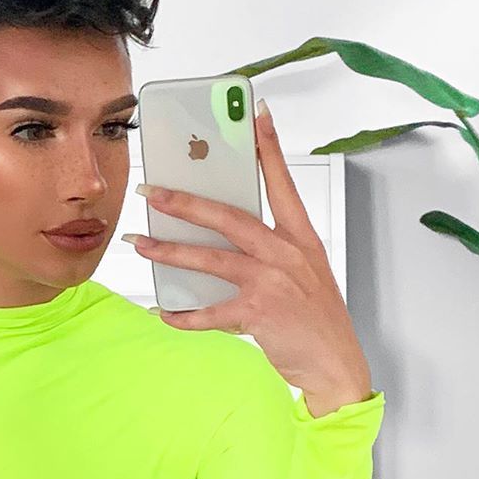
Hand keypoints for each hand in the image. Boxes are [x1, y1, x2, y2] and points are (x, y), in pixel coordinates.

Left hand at [127, 99, 372, 409]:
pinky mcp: (258, 314)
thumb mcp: (305, 272)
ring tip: (142, 245)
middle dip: (186, 203)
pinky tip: (164, 311)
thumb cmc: (317, 318)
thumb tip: (226, 236)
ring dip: (171, 252)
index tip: (255, 114)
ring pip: (210, 259)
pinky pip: (210, 312)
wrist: (336, 364)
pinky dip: (184, 315)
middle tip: (153, 192)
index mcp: (301, 238)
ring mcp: (272, 283)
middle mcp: (286, 254)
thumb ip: (272, 249)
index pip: (282, 183)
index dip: (269, 148)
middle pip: (229, 217)